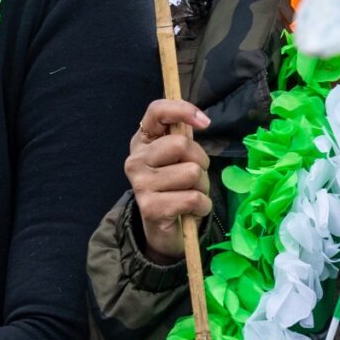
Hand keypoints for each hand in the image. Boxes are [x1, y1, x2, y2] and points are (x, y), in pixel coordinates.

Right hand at [127, 98, 213, 264]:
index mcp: (142, 141)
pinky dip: (202, 206)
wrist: (165, 229)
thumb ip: (184, 136)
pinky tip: (191, 211)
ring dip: (202, 187)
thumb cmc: (177, 186)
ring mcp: (140, 184)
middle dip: (200, 162)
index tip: (204, 122)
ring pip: (191, 173)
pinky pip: (193, 198)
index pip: (157, 111)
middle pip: (181, 145)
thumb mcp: (180, 157)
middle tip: (193, 178)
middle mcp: (135, 160)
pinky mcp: (151, 208)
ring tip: (190, 195)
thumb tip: (200, 120)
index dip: (183, 110)